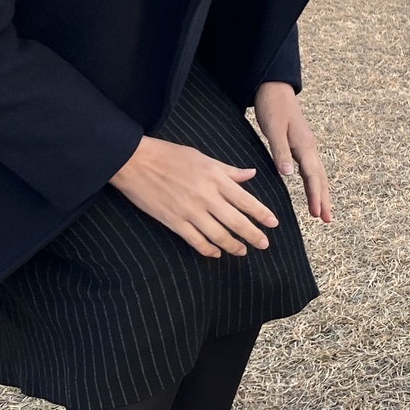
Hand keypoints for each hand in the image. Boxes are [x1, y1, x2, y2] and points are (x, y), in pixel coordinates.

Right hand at [109, 136, 277, 257]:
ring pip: (218, 235)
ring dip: (233, 246)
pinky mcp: (173, 222)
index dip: (261, 214)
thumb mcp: (203, 157)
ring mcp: (189, 211)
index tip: (273, 224)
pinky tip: (216, 253)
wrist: (135, 162)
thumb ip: (228, 170)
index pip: (246, 200)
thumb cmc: (169, 155)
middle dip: (253, 235)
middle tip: (264, 244)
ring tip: (242, 251)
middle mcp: (206, 197)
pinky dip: (208, 249)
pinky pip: (195, 240)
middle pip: (236, 222)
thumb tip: (251, 174)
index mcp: (216, 179)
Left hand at [255, 81, 331, 222]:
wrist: (275, 89)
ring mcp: (307, 146)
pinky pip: (312, 168)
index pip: (313, 176)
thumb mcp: (273, 129)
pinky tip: (314, 189)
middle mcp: (310, 148)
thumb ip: (280, 151)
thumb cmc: (273, 107)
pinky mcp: (302, 145)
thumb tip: (288, 174)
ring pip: (318, 174)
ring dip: (321, 193)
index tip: (319, 214)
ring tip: (323, 211)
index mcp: (304, 146)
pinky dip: (315, 182)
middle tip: (327, 220)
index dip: (316, 196)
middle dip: (324, 199)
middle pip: (320, 178)